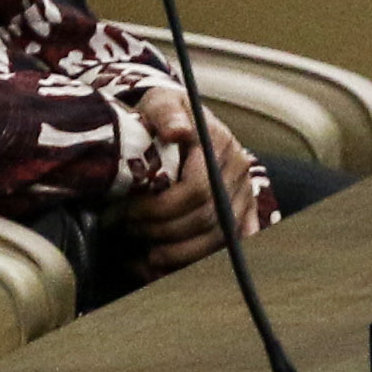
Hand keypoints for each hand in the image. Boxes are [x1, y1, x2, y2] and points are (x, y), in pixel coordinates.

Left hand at [119, 85, 270, 278]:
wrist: (177, 119)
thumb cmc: (162, 114)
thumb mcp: (159, 104)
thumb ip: (166, 115)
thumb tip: (178, 131)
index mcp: (219, 144)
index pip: (197, 191)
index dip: (160, 210)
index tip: (127, 215)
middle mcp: (239, 170)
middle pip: (208, 219)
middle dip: (165, 233)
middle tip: (130, 234)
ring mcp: (245, 193)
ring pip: (221, 239)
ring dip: (182, 254)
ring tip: (147, 256)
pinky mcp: (245, 211)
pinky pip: (233, 245)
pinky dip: (204, 261)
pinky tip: (172, 268)